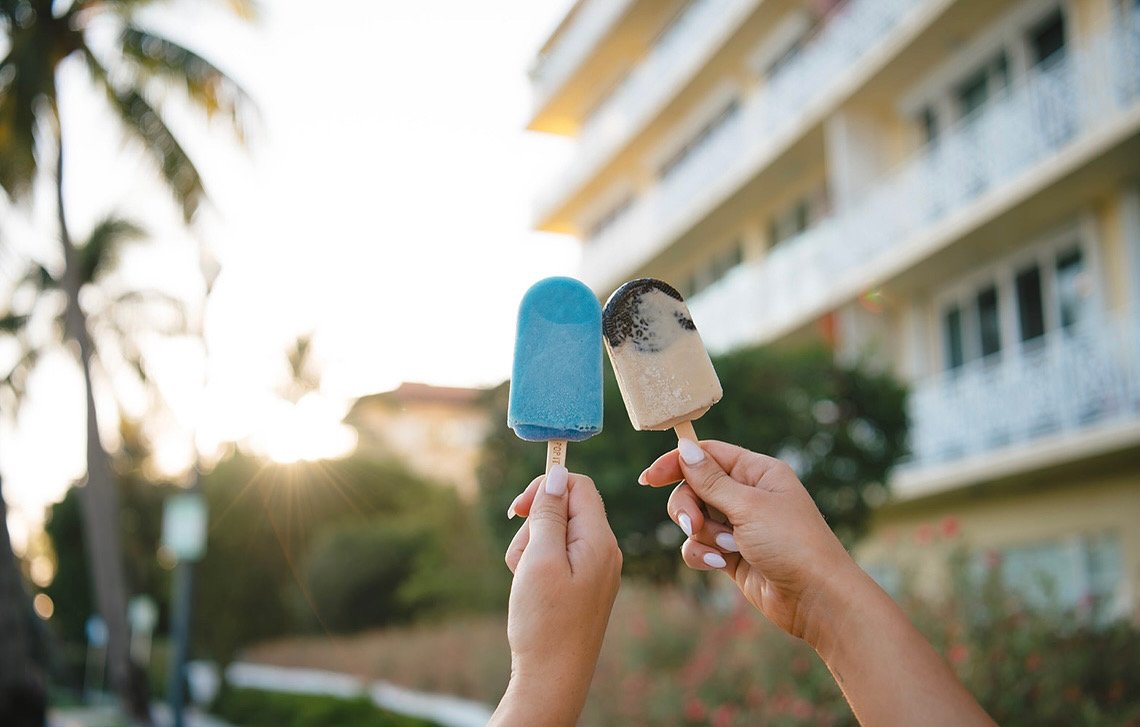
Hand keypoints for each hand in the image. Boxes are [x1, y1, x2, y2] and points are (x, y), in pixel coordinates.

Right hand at [490, 466, 621, 725]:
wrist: (552, 679)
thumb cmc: (544, 621)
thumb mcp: (540, 558)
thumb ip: (550, 513)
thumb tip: (559, 472)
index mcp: (599, 540)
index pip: (580, 486)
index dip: (547, 487)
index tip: (518, 509)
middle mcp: (604, 551)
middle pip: (565, 509)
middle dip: (534, 525)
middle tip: (523, 559)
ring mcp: (596, 570)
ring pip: (556, 534)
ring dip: (532, 548)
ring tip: (525, 581)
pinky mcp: (584, 586)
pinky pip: (558, 558)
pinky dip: (538, 567)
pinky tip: (531, 592)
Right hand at [639, 439, 857, 645]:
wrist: (815, 599)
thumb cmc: (792, 544)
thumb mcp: (749, 506)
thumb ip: (711, 480)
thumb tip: (685, 448)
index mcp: (757, 472)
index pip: (708, 455)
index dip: (676, 462)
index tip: (648, 478)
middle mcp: (747, 495)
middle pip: (693, 487)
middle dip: (688, 507)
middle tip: (692, 524)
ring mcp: (738, 525)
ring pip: (693, 519)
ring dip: (703, 535)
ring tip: (726, 549)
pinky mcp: (731, 554)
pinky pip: (699, 546)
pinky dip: (703, 555)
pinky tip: (721, 565)